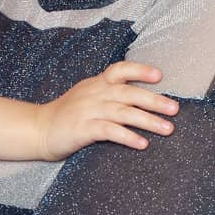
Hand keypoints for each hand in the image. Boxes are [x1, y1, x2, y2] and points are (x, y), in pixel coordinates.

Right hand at [35, 61, 178, 160]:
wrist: (38, 129)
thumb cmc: (68, 115)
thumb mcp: (88, 96)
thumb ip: (109, 94)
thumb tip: (140, 98)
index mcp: (97, 83)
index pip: (120, 70)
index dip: (140, 71)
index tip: (159, 76)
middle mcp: (95, 94)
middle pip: (129, 93)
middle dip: (155, 101)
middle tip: (175, 109)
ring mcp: (88, 111)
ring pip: (124, 112)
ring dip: (148, 121)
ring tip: (167, 129)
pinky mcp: (82, 129)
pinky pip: (109, 131)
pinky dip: (127, 136)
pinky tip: (142, 144)